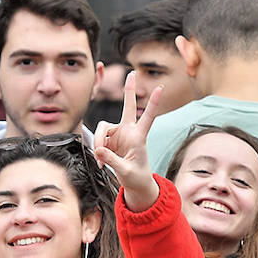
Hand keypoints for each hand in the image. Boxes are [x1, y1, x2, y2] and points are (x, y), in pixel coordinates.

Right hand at [92, 71, 161, 211]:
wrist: (135, 184)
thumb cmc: (136, 177)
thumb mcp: (125, 171)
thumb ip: (111, 160)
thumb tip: (98, 149)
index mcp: (139, 137)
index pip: (148, 117)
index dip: (153, 103)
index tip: (160, 88)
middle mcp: (129, 132)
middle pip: (128, 107)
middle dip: (129, 90)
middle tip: (131, 73)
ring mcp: (118, 134)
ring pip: (102, 128)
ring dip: (98, 142)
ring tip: (100, 159)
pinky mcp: (109, 140)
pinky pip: (97, 139)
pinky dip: (96, 150)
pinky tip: (100, 161)